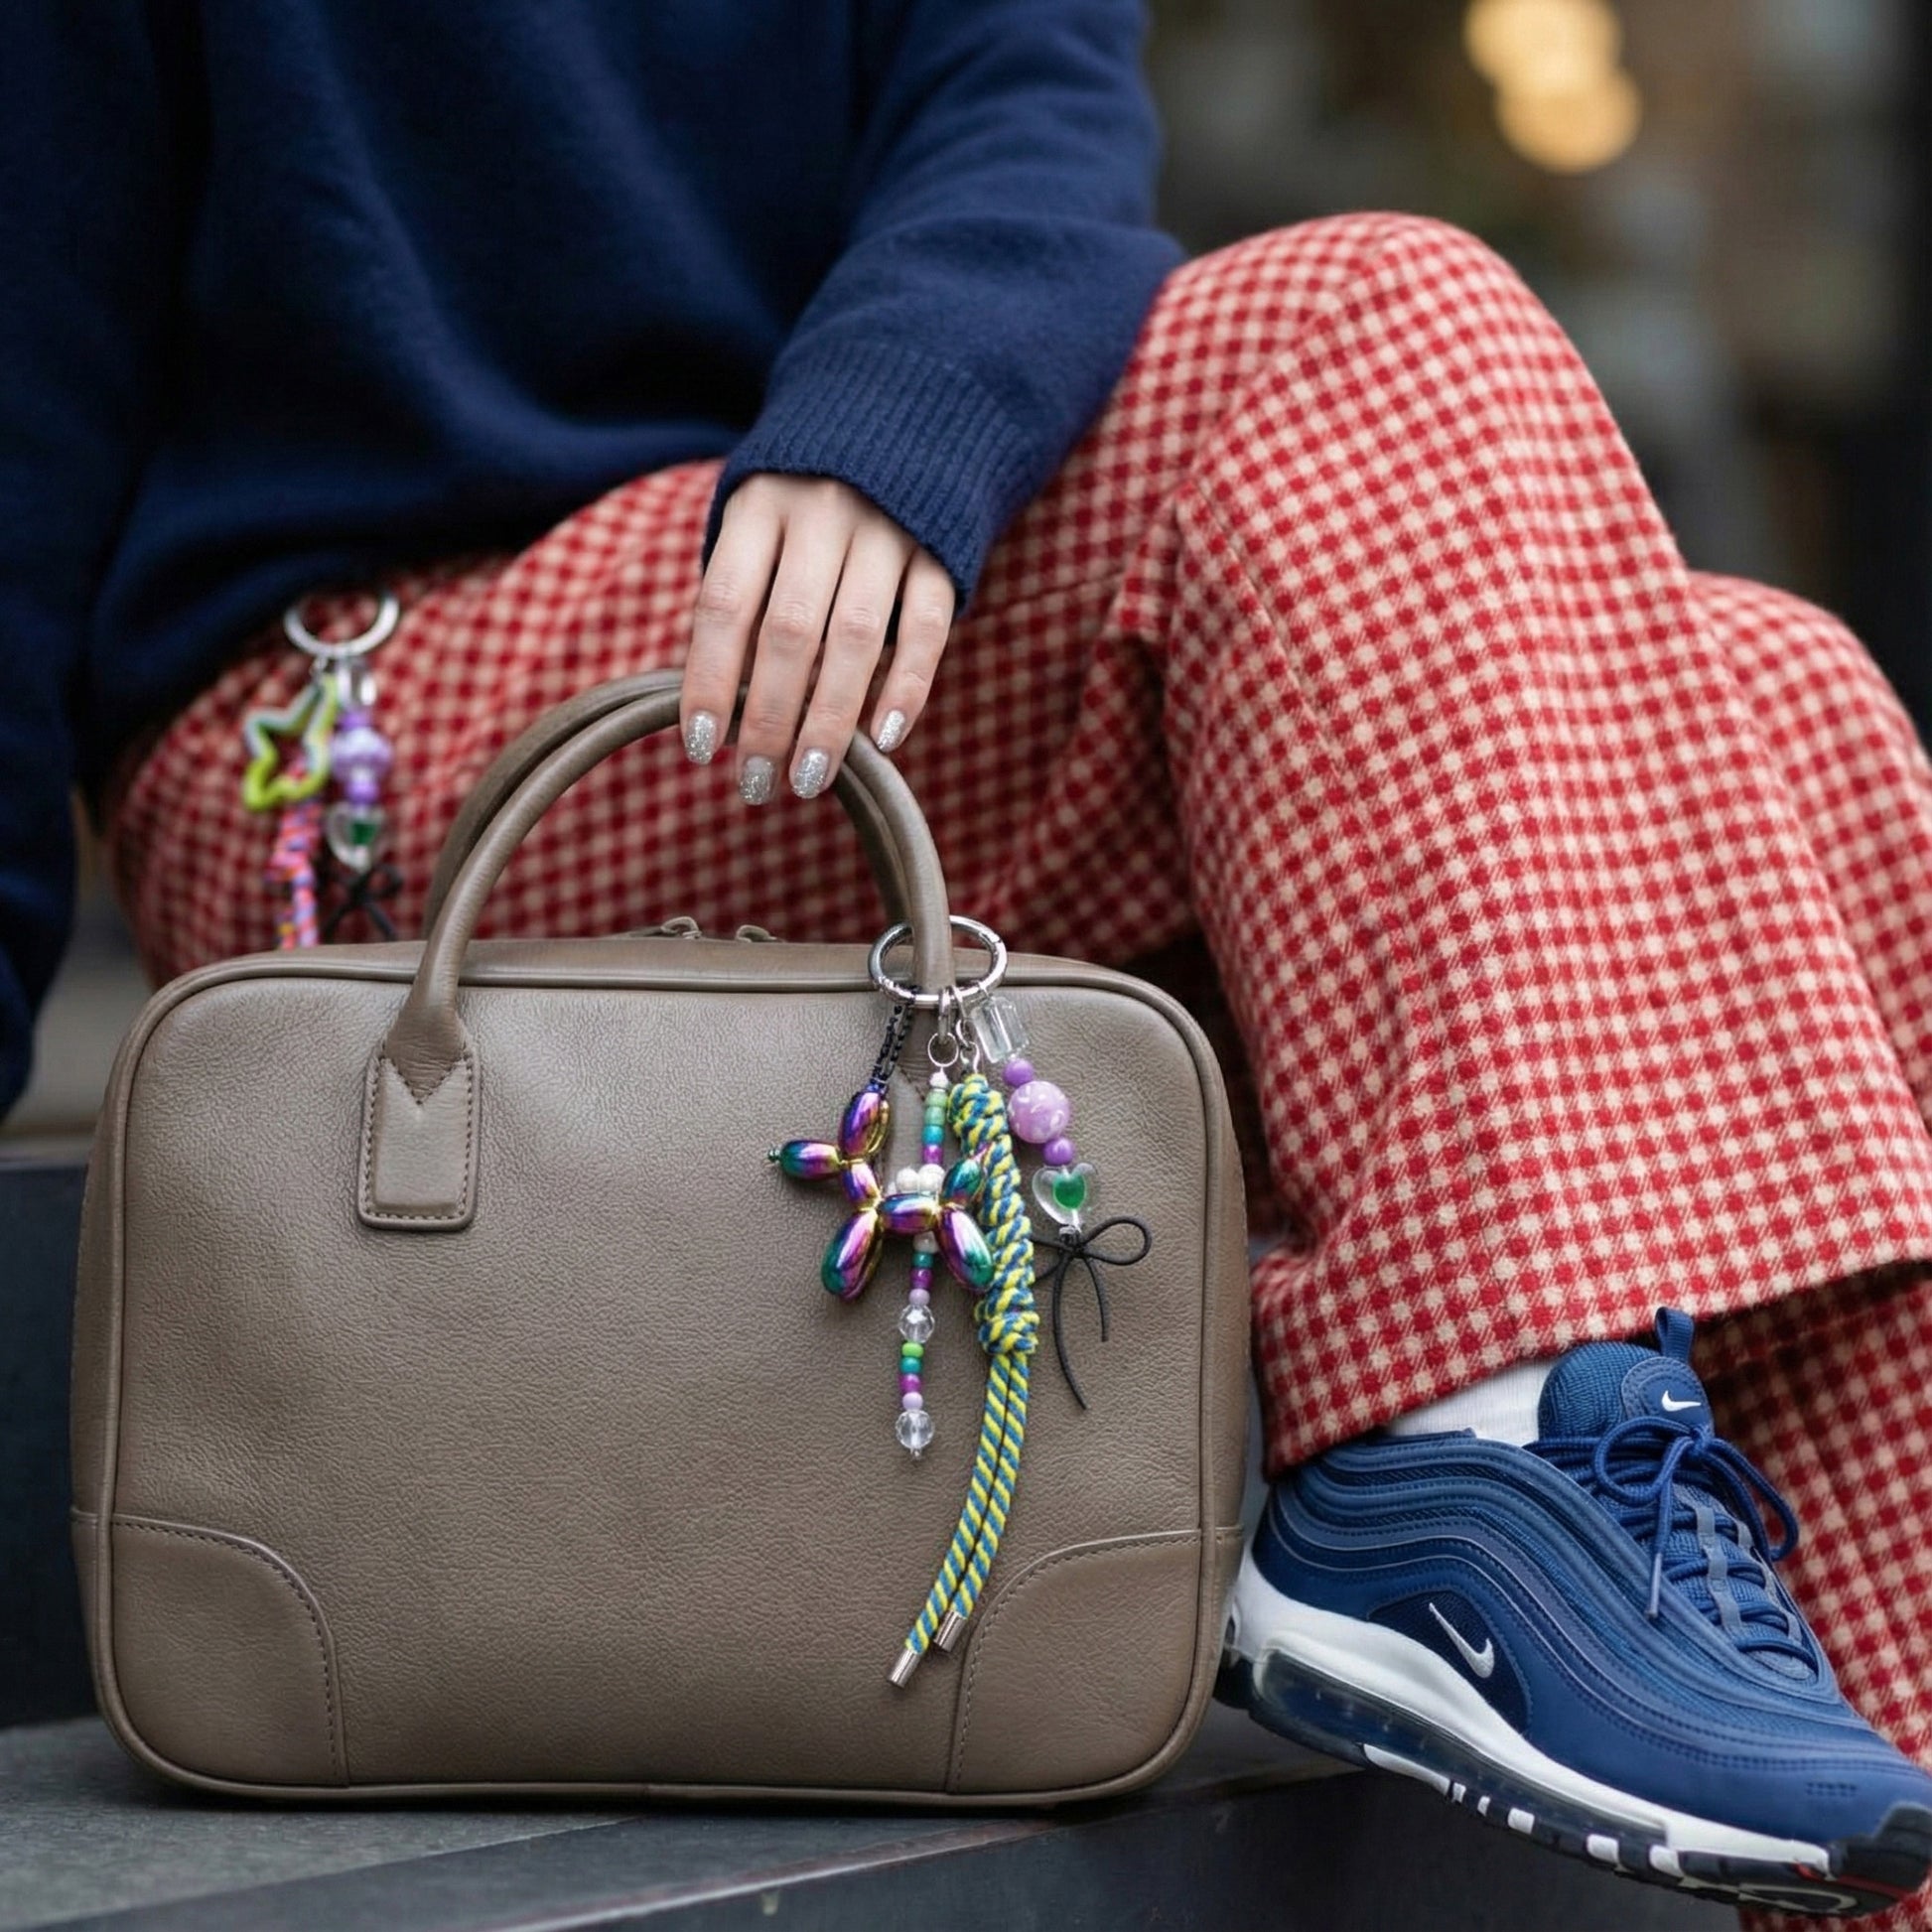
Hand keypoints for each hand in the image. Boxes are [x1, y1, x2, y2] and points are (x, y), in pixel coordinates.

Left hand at [679, 475, 955, 801]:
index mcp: (760, 505)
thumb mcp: (759, 521)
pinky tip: (886, 738)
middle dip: (768, 718)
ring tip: (810, 779)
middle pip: (789, 630)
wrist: (907, 418)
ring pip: (855, 636)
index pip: (724, 604)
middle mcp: (821, 512)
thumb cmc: (809, 499)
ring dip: (830, 719)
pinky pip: (926, 626)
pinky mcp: (941, 549)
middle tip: (756, 784)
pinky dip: (907, 686)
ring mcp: (887, 528)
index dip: (708, 680)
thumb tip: (722, 707)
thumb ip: (743, 595)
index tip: (701, 748)